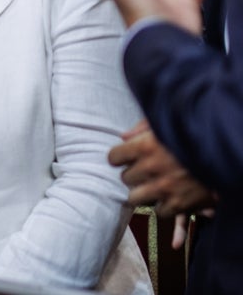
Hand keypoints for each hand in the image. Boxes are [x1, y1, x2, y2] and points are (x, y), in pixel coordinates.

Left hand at [108, 121, 215, 247]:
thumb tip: (123, 137)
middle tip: (143, 172)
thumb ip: (142, 128)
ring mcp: (164, 188)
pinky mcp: (179, 204)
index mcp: (145, 146)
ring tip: (151, 187)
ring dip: (142, 193)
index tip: (124, 159)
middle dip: (133, 175)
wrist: (223, 156)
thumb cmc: (192, 137)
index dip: (119, 158)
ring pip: (135, 198)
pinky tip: (168, 197)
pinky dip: (163, 206)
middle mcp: (152, 168)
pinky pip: (158, 211)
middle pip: (125, 178)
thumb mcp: (165, 124)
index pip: (113, 157)